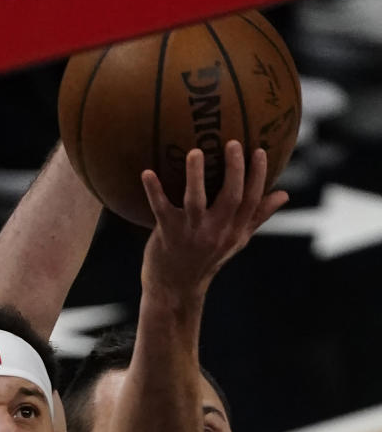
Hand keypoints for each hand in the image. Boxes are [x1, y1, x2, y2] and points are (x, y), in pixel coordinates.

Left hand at [140, 141, 287, 301]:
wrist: (175, 288)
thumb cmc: (207, 259)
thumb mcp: (235, 241)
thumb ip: (257, 216)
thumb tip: (284, 194)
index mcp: (234, 231)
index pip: (251, 201)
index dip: (257, 176)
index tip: (259, 150)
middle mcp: (215, 232)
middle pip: (231, 198)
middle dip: (234, 170)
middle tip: (232, 143)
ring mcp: (191, 233)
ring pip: (195, 201)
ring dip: (195, 176)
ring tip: (195, 152)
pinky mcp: (167, 234)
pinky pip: (160, 208)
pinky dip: (153, 191)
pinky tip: (146, 172)